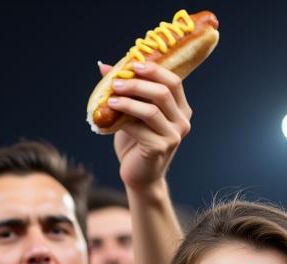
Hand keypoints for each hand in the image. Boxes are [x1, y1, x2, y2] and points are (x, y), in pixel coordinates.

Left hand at [102, 61, 190, 191]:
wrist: (138, 176)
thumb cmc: (135, 143)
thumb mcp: (132, 114)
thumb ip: (126, 91)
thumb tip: (104, 66)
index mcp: (181, 108)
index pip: (174, 81)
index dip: (155, 70)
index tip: (133, 64)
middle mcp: (182, 121)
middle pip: (163, 93)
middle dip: (138, 84)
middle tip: (116, 82)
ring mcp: (174, 136)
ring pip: (151, 111)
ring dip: (128, 102)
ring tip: (109, 99)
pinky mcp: (160, 148)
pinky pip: (140, 129)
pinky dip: (123, 121)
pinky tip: (109, 119)